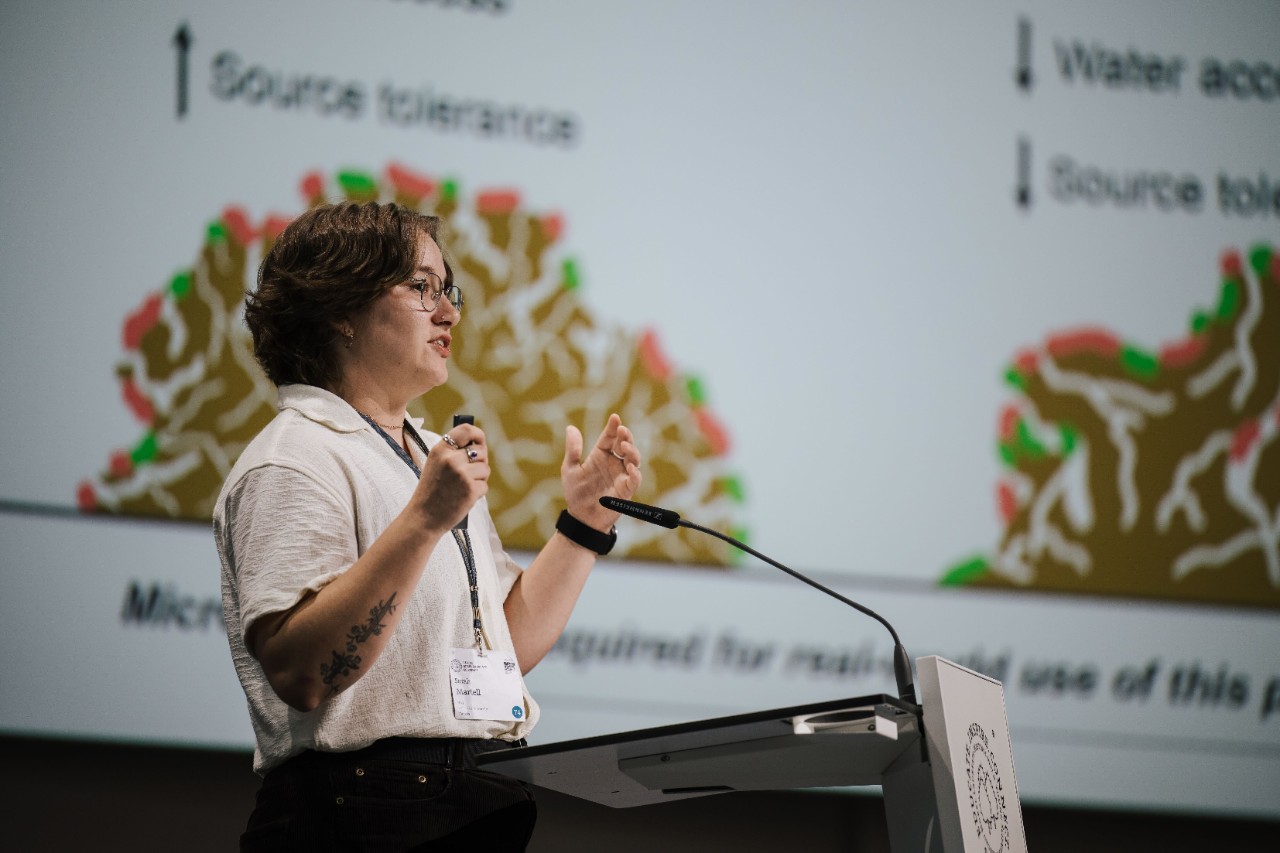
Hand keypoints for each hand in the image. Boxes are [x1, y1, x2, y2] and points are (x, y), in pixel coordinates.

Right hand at [412, 423, 488, 533]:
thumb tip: (479, 445)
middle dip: (480, 462)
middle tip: (471, 474)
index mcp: (440, 450)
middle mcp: (451, 459)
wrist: (423, 518)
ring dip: (479, 479)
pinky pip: (484, 486)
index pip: (466, 430)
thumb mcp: (435, 465)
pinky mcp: (471, 489)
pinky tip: (464, 498)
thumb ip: (453, 453)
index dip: (477, 434)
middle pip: (481, 451)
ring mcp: (462, 474)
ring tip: (463, 488)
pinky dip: (478, 493)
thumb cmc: (431, 492)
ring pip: (485, 469)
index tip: (480, 441)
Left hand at [562, 414, 642, 531]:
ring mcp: (621, 475)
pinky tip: (630, 468)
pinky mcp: (626, 490)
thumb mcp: (569, 469)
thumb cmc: (576, 493)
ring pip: (633, 459)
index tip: (615, 418)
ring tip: (624, 447)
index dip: (613, 427)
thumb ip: (573, 450)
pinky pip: (634, 480)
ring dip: (632, 451)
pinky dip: (635, 473)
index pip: (610, 437)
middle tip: (622, 431)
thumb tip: (571, 427)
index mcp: (600, 455)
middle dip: (626, 436)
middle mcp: (613, 463)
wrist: (581, 517)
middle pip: (625, 444)